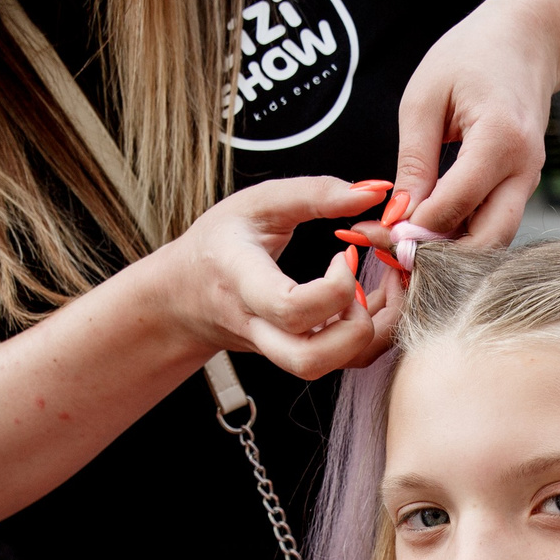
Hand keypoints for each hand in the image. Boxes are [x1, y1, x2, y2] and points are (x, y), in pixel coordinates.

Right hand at [159, 176, 399, 377]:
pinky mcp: (296, 357)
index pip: (290, 307)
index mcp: (242, 284)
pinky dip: (367, 338)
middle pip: (310, 359)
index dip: (334, 287)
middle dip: (356, 327)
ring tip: (373, 293)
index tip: (344, 254)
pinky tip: (367, 303)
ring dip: (368, 335)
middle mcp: (258, 328)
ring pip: (330, 368)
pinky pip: (340, 364)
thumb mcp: (258, 204)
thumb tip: (374, 191)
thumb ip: (315, 194)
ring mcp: (277, 350)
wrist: (185, 295)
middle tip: (362, 288)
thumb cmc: (220, 243)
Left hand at [393, 0, 556, 248]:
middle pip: (486, 243)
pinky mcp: (523, 187)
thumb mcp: (424, 98)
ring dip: (452, 251)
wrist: (526, 39)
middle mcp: (525, 169)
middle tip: (394, 251)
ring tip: (408, 241)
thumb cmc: (471, 54)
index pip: (454, 207)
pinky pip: (494, 224)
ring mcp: (530, 181)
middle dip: (439, 257)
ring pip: (494, 242)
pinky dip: (463, 235)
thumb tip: (398, 218)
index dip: (414, 230)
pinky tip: (430, 228)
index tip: (377, 233)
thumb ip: (413, 162)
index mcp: (501, 139)